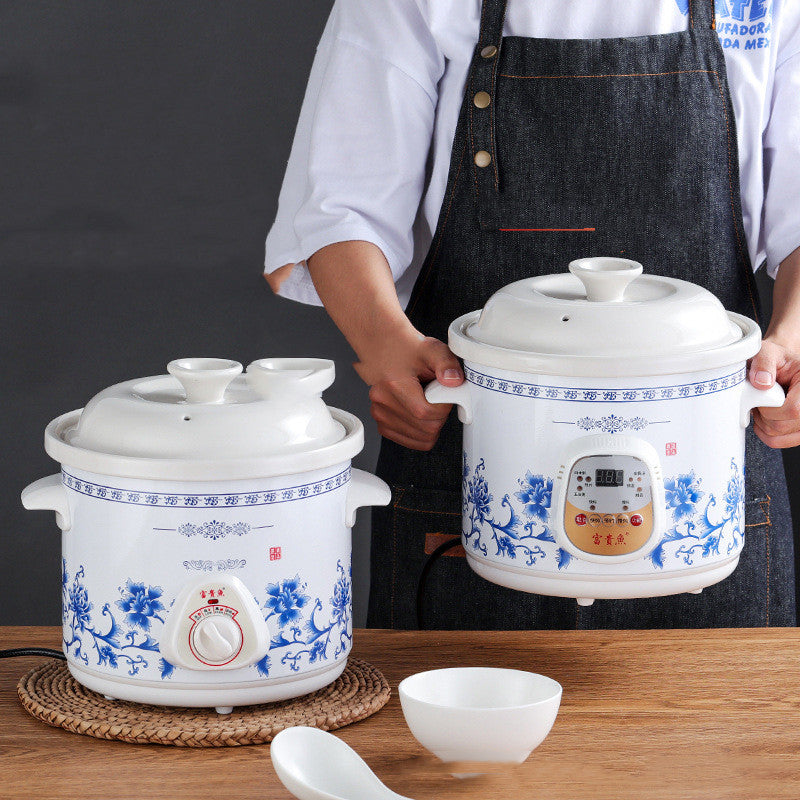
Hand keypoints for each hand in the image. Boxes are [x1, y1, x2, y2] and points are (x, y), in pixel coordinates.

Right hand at [355, 327, 463, 450]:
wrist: (384, 348)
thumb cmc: (407, 349)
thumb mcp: (432, 349)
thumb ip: (446, 363)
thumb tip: (454, 381)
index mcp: (394, 384)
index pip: (427, 413)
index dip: (444, 406)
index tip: (444, 393)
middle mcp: (383, 402)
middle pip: (427, 429)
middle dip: (440, 415)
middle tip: (436, 396)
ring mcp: (380, 415)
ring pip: (422, 438)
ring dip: (431, 424)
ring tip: (425, 401)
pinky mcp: (382, 424)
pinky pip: (412, 442)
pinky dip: (422, 431)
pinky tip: (419, 411)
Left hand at [749, 337, 799, 447]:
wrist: (783, 367)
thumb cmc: (777, 360)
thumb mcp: (768, 352)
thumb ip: (763, 363)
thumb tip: (762, 382)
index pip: (793, 409)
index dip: (770, 408)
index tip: (760, 399)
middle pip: (785, 425)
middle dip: (763, 416)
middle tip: (758, 403)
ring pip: (782, 437)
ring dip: (763, 425)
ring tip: (762, 409)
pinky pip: (782, 442)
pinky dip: (768, 435)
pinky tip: (765, 420)